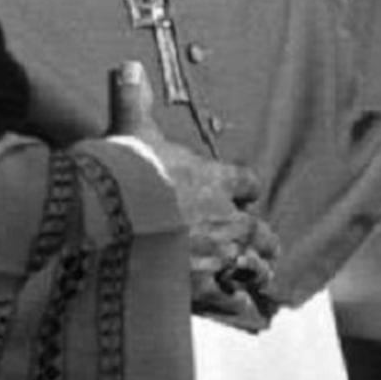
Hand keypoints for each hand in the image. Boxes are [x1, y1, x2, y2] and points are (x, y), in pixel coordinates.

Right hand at [107, 62, 277, 329]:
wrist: (110, 219)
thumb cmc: (124, 172)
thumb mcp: (130, 131)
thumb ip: (132, 101)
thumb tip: (129, 65)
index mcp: (212, 178)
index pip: (244, 181)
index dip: (244, 188)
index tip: (246, 193)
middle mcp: (223, 217)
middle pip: (257, 229)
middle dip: (262, 237)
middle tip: (270, 246)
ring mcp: (216, 255)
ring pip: (250, 264)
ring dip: (257, 270)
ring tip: (265, 278)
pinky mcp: (198, 288)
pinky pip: (227, 300)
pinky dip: (236, 306)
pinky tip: (245, 313)